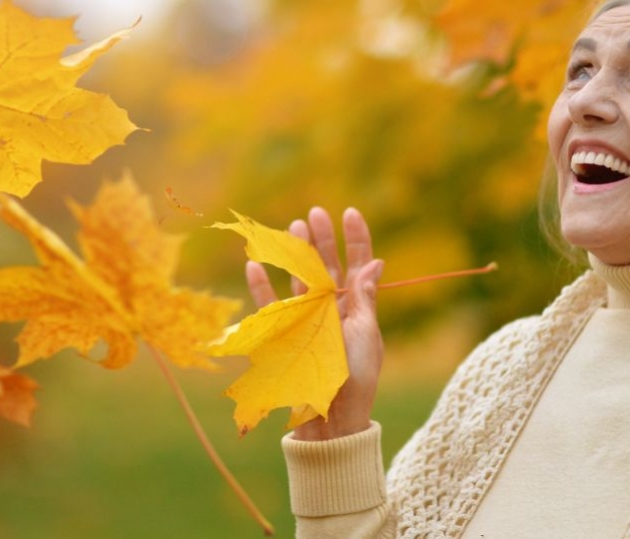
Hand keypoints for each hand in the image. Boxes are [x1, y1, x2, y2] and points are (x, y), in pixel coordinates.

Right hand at [245, 206, 383, 440]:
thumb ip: (365, 299)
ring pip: (299, 278)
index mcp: (357, 307)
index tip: (349, 212)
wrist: (332, 416)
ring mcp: (306, 319)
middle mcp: (331, 308)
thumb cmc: (356, 377)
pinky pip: (269, 306)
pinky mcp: (283, 333)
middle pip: (326, 265)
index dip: (355, 238)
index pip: (358, 265)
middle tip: (315, 213)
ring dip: (295, 253)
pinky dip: (261, 286)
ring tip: (293, 227)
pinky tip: (254, 264)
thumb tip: (375, 262)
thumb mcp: (367, 335)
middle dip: (322, 238)